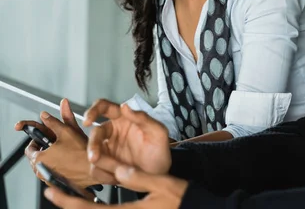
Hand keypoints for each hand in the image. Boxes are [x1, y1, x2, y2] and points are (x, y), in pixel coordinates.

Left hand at [15, 99, 93, 187]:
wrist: (95, 170)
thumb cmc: (82, 152)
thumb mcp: (67, 131)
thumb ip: (53, 122)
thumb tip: (44, 115)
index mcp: (39, 158)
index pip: (29, 149)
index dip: (37, 141)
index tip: (45, 139)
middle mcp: (40, 171)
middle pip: (36, 158)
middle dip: (44, 150)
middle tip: (57, 145)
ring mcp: (48, 179)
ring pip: (44, 166)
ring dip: (50, 160)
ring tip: (65, 153)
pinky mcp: (57, 184)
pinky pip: (52, 174)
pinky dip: (57, 168)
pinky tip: (69, 162)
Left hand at [44, 165, 188, 208]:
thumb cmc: (181, 199)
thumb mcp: (162, 184)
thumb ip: (139, 178)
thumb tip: (119, 170)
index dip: (69, 202)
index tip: (52, 193)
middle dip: (69, 205)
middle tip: (53, 194)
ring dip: (82, 207)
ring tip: (69, 196)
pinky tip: (94, 204)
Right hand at [83, 99, 170, 183]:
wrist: (159, 175)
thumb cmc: (159, 150)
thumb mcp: (158, 132)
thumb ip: (142, 118)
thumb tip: (125, 106)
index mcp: (124, 119)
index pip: (104, 107)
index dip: (93, 110)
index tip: (88, 121)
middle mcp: (113, 132)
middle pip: (96, 133)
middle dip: (93, 145)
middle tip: (95, 157)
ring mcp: (107, 149)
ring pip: (92, 152)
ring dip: (101, 163)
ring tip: (118, 170)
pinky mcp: (105, 165)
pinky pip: (95, 169)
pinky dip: (103, 175)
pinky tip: (116, 177)